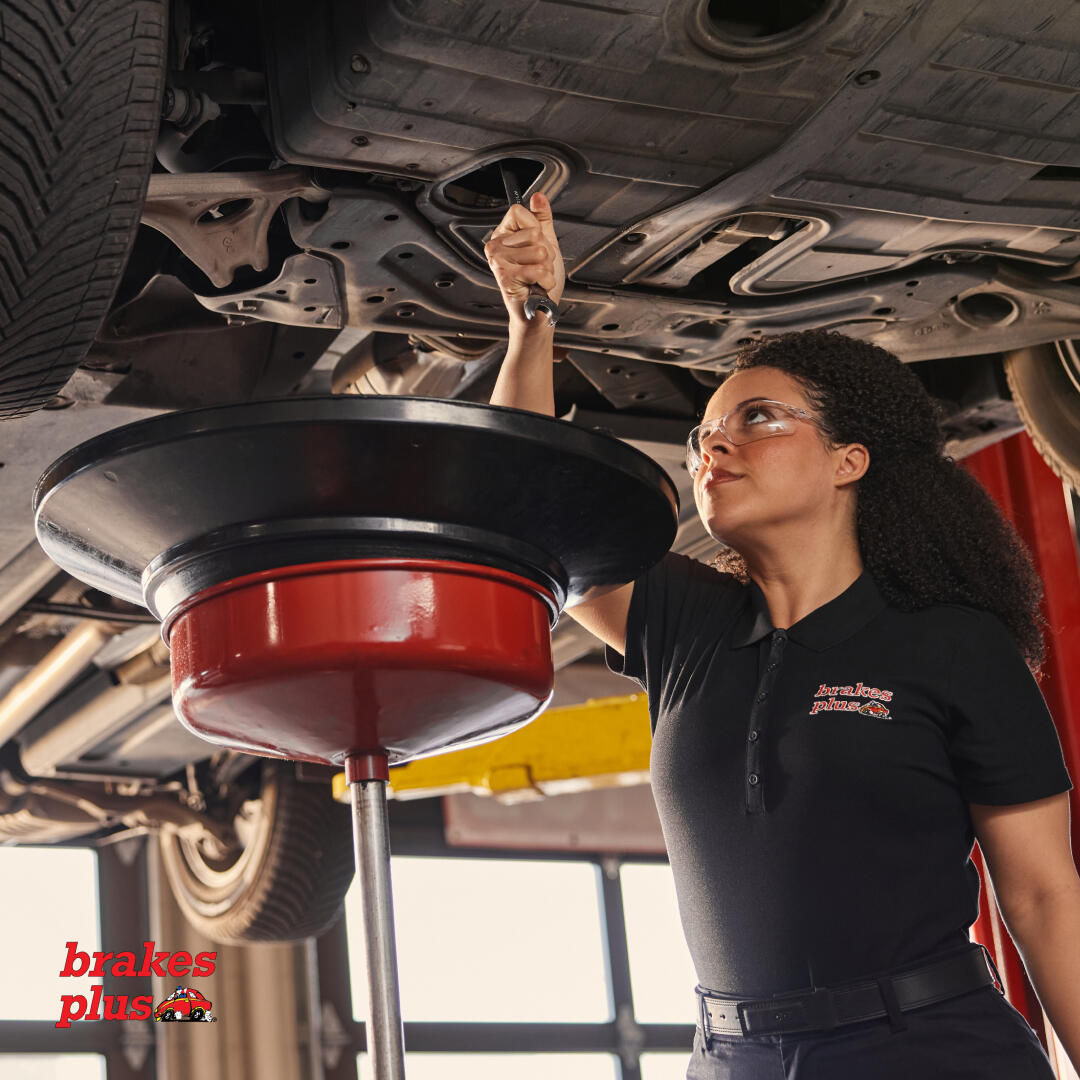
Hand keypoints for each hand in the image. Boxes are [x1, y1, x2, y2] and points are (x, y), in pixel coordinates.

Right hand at [483, 192, 564, 324]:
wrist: (538, 310)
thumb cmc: (539, 281)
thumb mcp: (546, 243)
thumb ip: (542, 218)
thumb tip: (538, 196)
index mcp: (503, 235)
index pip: (520, 212)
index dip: (535, 229)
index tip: (533, 246)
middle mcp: (496, 246)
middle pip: (533, 232)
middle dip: (545, 253)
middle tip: (536, 267)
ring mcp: (498, 261)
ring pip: (538, 251)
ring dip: (546, 268)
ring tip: (536, 277)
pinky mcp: (505, 277)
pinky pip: (538, 269)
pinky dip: (546, 280)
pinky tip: (536, 285)